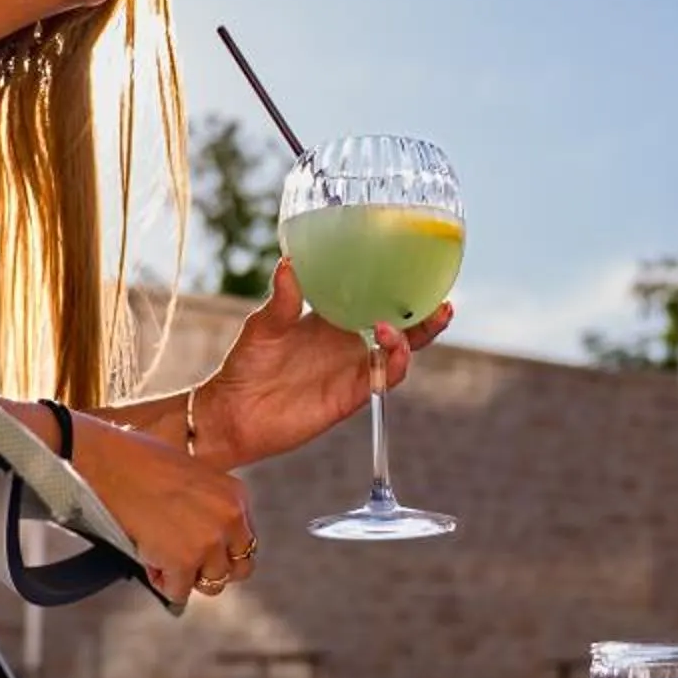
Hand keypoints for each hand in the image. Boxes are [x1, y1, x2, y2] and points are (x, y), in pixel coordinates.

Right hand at [64, 411, 259, 603]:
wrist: (113, 465)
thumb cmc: (142, 462)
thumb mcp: (193, 476)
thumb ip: (207, 506)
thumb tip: (200, 532)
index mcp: (236, 495)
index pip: (245, 539)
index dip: (221, 549)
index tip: (202, 548)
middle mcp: (231, 519)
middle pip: (240, 568)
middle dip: (214, 569)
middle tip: (189, 564)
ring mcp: (210, 542)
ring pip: (212, 584)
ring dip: (187, 577)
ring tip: (163, 559)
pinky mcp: (184, 561)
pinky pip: (180, 592)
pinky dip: (164, 584)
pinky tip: (150, 564)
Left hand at [190, 258, 451, 468]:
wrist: (233, 414)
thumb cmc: (246, 365)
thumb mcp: (263, 326)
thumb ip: (282, 300)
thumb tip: (289, 263)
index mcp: (333, 318)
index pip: (374, 298)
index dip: (400, 287)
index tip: (421, 269)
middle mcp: (349, 342)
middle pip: (401, 327)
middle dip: (425, 317)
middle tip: (444, 304)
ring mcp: (352, 369)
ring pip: (398, 354)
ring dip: (411, 340)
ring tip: (404, 325)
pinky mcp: (351, 396)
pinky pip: (382, 380)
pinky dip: (394, 365)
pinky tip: (392, 350)